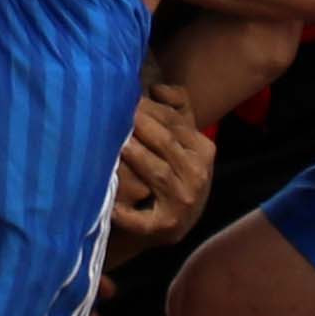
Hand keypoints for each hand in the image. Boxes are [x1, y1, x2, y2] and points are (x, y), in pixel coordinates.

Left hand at [107, 88, 215, 241]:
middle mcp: (198, 175)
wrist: (171, 221)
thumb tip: (157, 88)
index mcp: (203, 149)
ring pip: (157, 173)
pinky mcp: (166, 227)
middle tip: (111, 113)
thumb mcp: (180, 138)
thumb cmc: (171, 170)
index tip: (123, 97)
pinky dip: (128, 215)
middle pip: (165, 143)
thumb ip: (176, 107)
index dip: (148, 108)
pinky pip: (144, 220)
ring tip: (114, 144)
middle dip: (139, 126)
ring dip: (136, 157)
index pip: (175, 123)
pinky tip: (111, 205)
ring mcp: (184, 202)